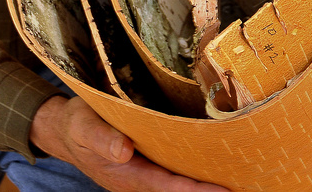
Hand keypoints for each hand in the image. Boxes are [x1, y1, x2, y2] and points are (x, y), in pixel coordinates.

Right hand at [30, 95, 229, 191]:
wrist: (65, 128)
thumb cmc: (75, 125)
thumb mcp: (82, 126)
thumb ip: (101, 138)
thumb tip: (124, 149)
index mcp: (127, 175)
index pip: (168, 187)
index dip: (195, 190)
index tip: (223, 190)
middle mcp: (140, 179)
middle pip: (179, 189)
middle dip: (209, 189)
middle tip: (246, 183)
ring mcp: (145, 172)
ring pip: (180, 181)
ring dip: (205, 181)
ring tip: (240, 174)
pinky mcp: (148, 160)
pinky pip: (175, 169)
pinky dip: (194, 167)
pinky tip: (214, 158)